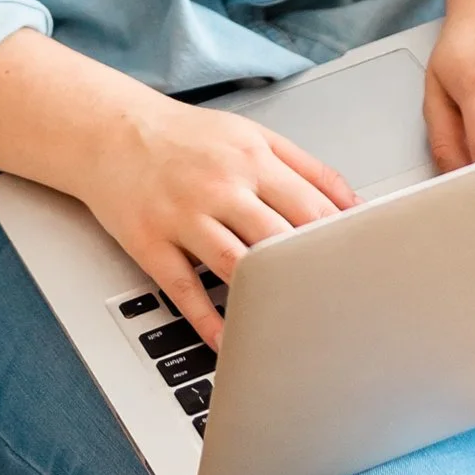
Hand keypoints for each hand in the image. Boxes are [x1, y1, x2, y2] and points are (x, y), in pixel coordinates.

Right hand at [0, 31, 354, 352]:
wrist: (110, 131)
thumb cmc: (185, 139)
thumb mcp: (249, 134)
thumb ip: (304, 165)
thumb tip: (354, 203)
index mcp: (250, 156)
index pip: (311, 204)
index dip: (342, 240)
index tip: (365, 269)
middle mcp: (219, 184)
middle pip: (279, 237)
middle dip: (312, 273)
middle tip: (341, 309)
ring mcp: (182, 214)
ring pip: (234, 264)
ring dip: (266, 299)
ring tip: (295, 331)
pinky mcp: (150, 242)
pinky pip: (184, 289)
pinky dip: (209, 321)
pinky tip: (232, 343)